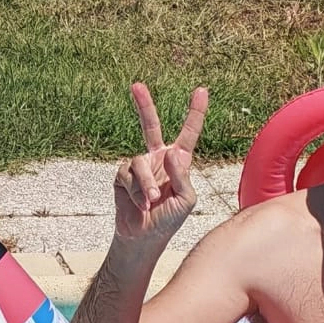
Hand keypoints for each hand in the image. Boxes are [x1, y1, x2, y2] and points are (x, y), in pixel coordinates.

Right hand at [115, 83, 204, 248]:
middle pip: (150, 126)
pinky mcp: (122, 177)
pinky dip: (136, 192)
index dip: (195, 112)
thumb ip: (182, 176)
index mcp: (178, 162)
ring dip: (147, 184)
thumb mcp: (186, 200)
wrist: (144, 237)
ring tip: (153, 202)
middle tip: (136, 85)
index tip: (201, 90)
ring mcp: (139, 166)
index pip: (188, 133)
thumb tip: (169, 152)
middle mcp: (157, 159)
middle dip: (144, 105)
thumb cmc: (170, 220)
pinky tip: (141, 206)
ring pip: (139, 162)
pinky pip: (127, 175)